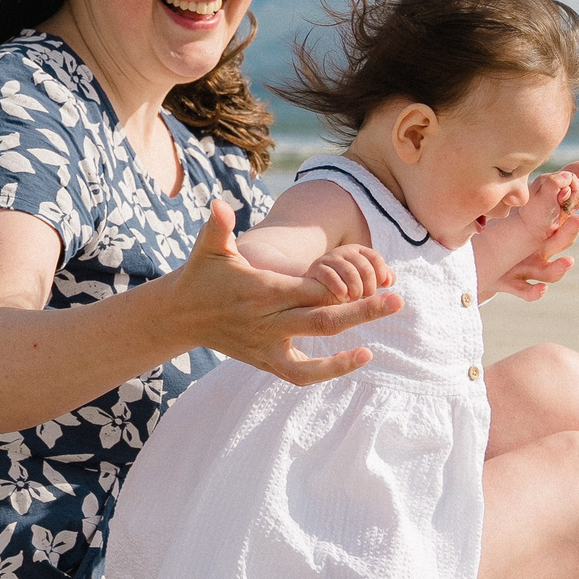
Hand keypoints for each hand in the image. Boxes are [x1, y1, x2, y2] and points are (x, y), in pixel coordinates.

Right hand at [174, 202, 400, 383]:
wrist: (181, 315)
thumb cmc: (202, 275)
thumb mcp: (209, 248)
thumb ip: (218, 227)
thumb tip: (220, 204)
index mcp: (262, 291)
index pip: (310, 290)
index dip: (340, 286)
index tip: (371, 278)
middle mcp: (267, 322)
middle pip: (321, 321)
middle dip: (361, 312)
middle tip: (397, 301)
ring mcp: (267, 347)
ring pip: (311, 359)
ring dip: (344, 358)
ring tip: (374, 349)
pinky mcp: (266, 362)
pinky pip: (300, 375)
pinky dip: (327, 371)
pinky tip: (357, 358)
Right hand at [303, 242, 392, 303]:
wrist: (315, 286)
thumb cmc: (345, 283)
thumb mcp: (365, 280)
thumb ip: (381, 278)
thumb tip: (390, 280)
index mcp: (358, 251)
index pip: (376, 259)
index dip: (381, 275)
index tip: (379, 288)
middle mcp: (344, 251)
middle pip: (365, 268)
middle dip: (369, 287)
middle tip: (365, 297)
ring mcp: (330, 258)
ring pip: (350, 273)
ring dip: (356, 290)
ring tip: (353, 300)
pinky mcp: (317, 268)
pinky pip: (332, 277)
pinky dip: (340, 290)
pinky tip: (342, 298)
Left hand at [491, 160, 578, 301]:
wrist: (481, 263)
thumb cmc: (511, 233)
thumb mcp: (530, 207)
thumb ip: (556, 185)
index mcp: (546, 231)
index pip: (566, 222)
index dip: (571, 211)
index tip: (574, 193)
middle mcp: (541, 252)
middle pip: (560, 244)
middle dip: (570, 232)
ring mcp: (528, 269)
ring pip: (548, 272)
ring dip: (558, 269)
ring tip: (567, 262)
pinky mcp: (512, 284)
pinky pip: (525, 291)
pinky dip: (533, 293)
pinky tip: (540, 290)